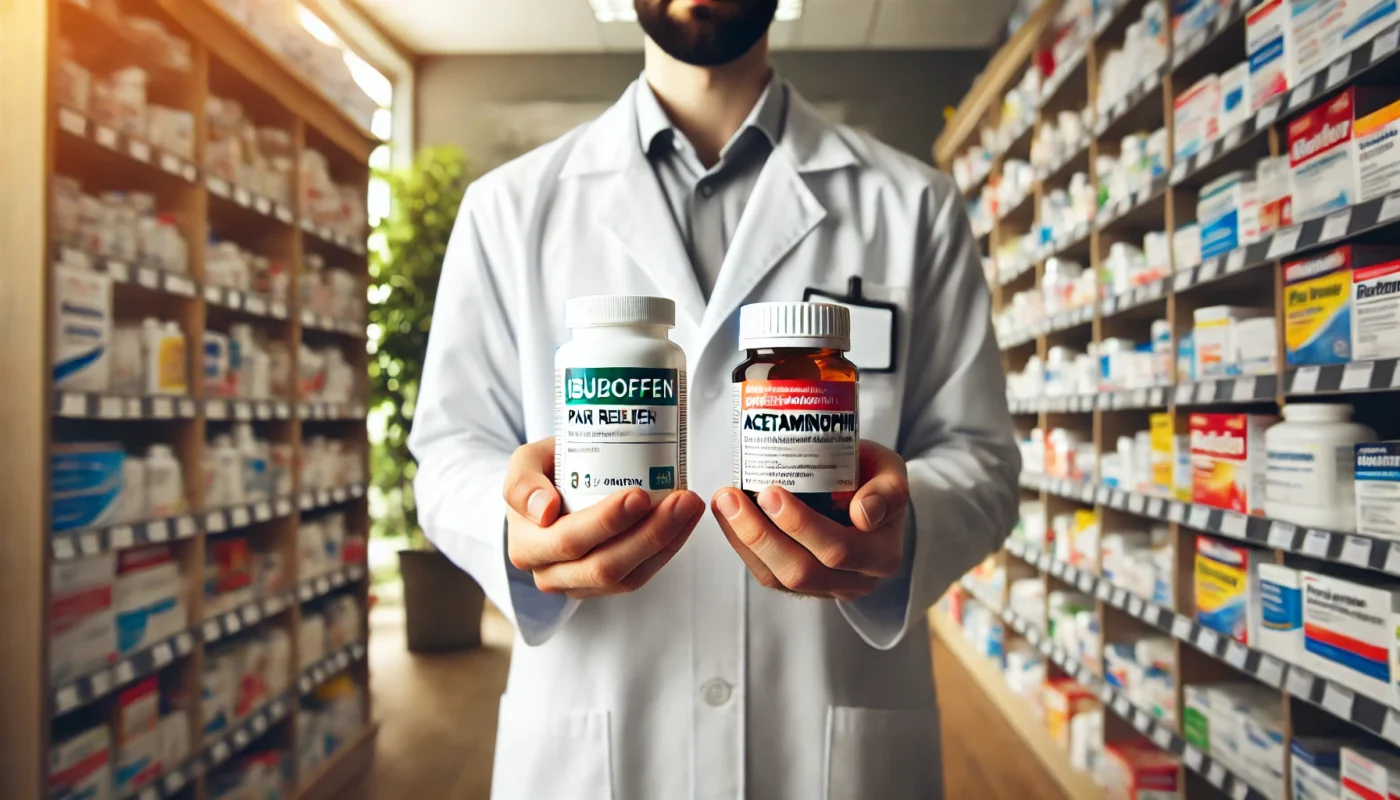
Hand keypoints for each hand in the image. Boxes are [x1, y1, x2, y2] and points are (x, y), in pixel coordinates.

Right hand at [504, 438, 704, 598]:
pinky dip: (668, 549)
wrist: (547, 494)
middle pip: (603, 566)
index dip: (606, 522)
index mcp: (526, 546)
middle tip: (680, 499)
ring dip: (665, 542)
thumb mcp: (523, 464)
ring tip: (689, 506)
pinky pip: (641, 576)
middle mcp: (550, 574)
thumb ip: (522, 481)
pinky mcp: (606, 586)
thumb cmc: (541, 475)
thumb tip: (543, 510)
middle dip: (648, 533)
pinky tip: (686, 520)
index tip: (638, 495)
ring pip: (627, 577)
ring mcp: (580, 584)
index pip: (568, 540)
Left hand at [711, 440, 908, 600]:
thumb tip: (864, 513)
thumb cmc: (875, 481)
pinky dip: (741, 545)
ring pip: (778, 577)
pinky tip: (727, 516)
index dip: (802, 526)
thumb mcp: (892, 473)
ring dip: (744, 540)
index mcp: (882, 554)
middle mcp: (856, 580)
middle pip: (803, 571)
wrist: (869, 497)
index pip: (840, 549)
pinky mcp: (800, 586)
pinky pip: (767, 574)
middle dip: (762, 535)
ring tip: (724, 502)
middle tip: (734, 497)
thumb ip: (888, 490)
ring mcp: (826, 587)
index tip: (771, 491)